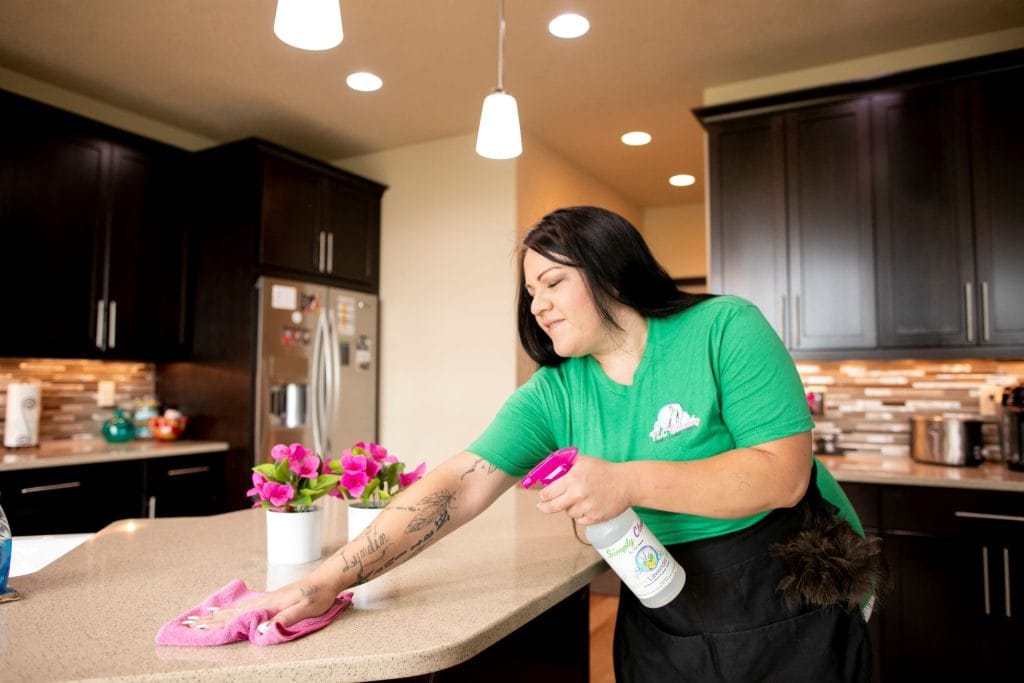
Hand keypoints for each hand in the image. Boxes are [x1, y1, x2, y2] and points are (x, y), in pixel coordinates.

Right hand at [186, 577, 338, 629]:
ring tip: (202, 617)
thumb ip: (286, 619)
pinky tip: (230, 611)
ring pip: (237, 609)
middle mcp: (265, 601)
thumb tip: (263, 630)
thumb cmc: (318, 595)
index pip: (239, 617)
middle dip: (211, 620)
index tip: (198, 627)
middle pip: (233, 613)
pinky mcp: (273, 600)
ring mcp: (268, 599)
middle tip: (189, 624)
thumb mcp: (306, 608)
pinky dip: (233, 610)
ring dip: (219, 615)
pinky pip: (246, 607)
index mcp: (270, 604)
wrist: (327, 578)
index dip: (219, 624)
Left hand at [533, 454, 628, 525]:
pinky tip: (587, 506)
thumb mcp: (584, 461)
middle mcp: (578, 495)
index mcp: (573, 479)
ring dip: (569, 508)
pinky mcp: (594, 518)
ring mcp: (586, 507)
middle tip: (542, 506)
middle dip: (545, 507)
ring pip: (568, 513)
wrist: (626, 484)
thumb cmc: (605, 471)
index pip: (549, 492)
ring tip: (579, 500)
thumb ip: (567, 463)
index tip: (541, 497)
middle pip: (553, 507)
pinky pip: (580, 520)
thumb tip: (552, 465)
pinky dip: (581, 515)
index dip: (543, 496)